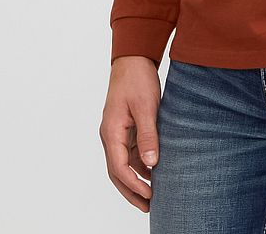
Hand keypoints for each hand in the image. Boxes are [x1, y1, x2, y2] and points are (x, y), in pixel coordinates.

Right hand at [99, 56, 160, 212]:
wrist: (133, 58)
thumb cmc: (137, 79)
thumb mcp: (146, 107)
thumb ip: (148, 135)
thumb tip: (151, 164)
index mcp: (111, 132)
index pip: (118, 168)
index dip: (133, 186)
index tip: (149, 197)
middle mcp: (110, 135)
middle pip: (117, 172)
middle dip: (131, 191)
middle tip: (149, 207)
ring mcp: (117, 132)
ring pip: (124, 164)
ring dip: (136, 180)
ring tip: (154, 195)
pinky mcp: (126, 127)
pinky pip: (131, 152)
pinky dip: (141, 165)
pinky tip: (154, 171)